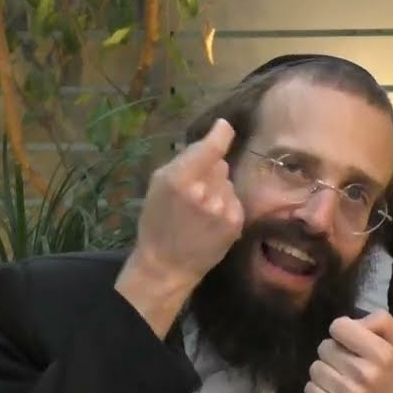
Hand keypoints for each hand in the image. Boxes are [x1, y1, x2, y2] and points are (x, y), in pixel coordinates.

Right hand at [127, 117, 244, 288]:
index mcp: (180, 178)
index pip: (211, 147)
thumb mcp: (158, 184)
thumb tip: (209, 140)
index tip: (224, 127)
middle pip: (221, 164)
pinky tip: (211, 221)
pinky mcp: (235, 222)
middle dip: (210, 171)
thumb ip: (183, 161)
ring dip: (218, 190)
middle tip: (194, 191)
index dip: (221, 134)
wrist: (167, 265)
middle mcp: (204, 191)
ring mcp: (222, 208)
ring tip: (201, 210)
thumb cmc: (157, 222)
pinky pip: (234, 199)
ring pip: (228, 182)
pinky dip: (225, 206)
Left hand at [304, 311, 392, 392]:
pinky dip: (319, 392)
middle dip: (335, 355)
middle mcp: (365, 373)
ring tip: (343, 384)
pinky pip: (310, 389)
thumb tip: (354, 320)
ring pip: (315, 367)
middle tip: (350, 369)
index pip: (339, 326)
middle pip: (325, 347)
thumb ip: (384, 323)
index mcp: (383, 355)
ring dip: (326, 374)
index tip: (351, 345)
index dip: (343, 333)